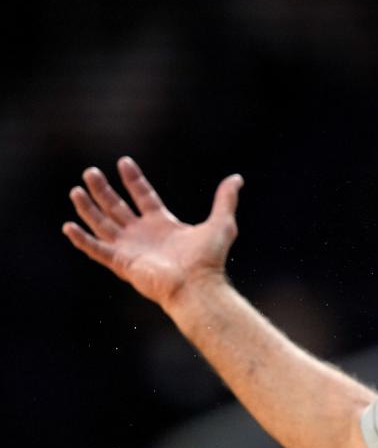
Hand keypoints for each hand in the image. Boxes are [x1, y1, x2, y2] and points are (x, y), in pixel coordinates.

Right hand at [63, 156, 242, 308]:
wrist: (197, 285)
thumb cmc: (209, 259)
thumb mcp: (221, 223)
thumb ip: (225, 200)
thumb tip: (237, 179)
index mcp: (163, 224)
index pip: (143, 196)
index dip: (133, 180)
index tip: (123, 162)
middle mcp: (143, 235)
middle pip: (117, 207)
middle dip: (103, 190)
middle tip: (90, 171)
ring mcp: (130, 249)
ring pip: (102, 224)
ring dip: (88, 208)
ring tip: (75, 190)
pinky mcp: (121, 263)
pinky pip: (96, 249)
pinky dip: (82, 239)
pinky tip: (69, 226)